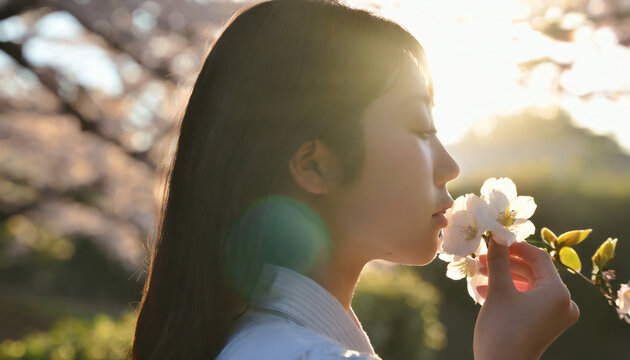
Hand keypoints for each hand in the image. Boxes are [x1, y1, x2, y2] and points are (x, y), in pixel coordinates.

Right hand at [473, 237, 579, 359]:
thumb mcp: (499, 290)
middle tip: (483, 258)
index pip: (540, 258)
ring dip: (504, 277)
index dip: (517, 246)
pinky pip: (528, 300)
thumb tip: (497, 233)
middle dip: (506, 264)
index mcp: (558, 293)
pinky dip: (509, 293)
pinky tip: (485, 290)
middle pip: (533, 272)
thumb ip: (499, 260)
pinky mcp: (544, 325)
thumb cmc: (501, 330)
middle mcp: (563, 303)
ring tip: (479, 272)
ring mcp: (555, 316)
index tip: (496, 240)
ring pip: (528, 286)